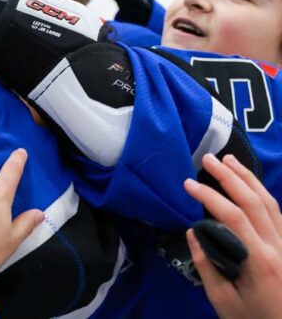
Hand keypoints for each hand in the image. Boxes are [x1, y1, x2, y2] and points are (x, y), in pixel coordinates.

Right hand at [185, 153, 281, 318]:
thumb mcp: (223, 301)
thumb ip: (206, 265)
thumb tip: (193, 232)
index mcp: (260, 261)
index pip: (234, 218)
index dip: (210, 196)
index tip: (188, 184)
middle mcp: (278, 247)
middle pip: (255, 202)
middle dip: (230, 177)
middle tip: (208, 159)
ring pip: (271, 203)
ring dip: (248, 179)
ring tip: (229, 161)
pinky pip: (278, 214)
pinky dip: (262, 194)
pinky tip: (249, 185)